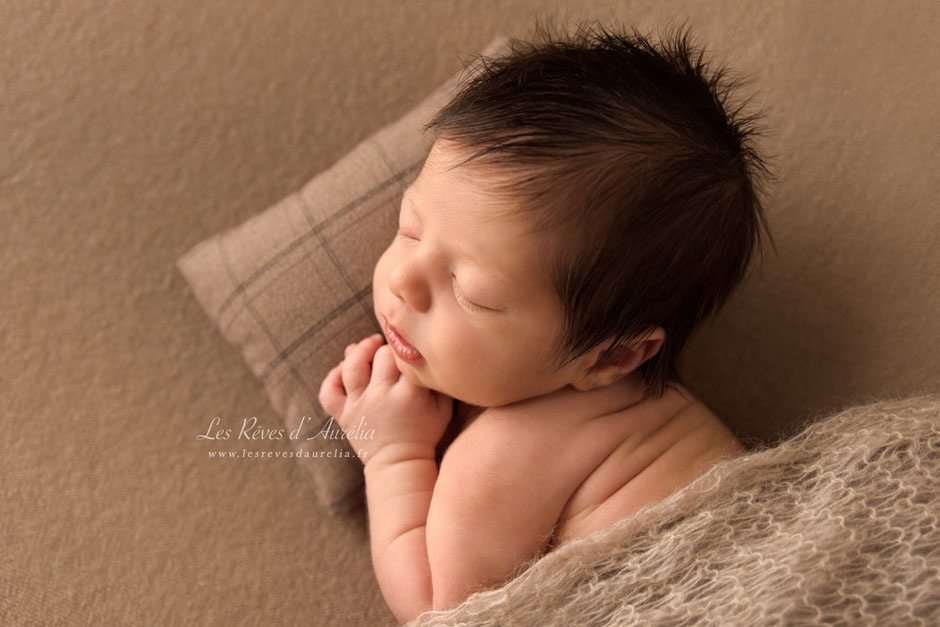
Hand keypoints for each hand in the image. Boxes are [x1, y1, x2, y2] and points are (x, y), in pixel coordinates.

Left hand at [318, 333, 453, 465]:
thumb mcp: (443, 405)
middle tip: (394, 348)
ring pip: (352, 366)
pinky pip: (328, 392)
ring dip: (360, 349)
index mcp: (409, 394)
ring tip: (370, 345)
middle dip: (388, 347)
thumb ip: (434, 378)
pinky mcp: (344, 416)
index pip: (406, 355)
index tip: (411, 345)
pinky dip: (332, 377)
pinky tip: (344, 369)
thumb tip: (417, 349)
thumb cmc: (425, 432)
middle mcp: (381, 396)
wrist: (401, 464)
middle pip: (381, 355)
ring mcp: (359, 406)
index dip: (408, 346)